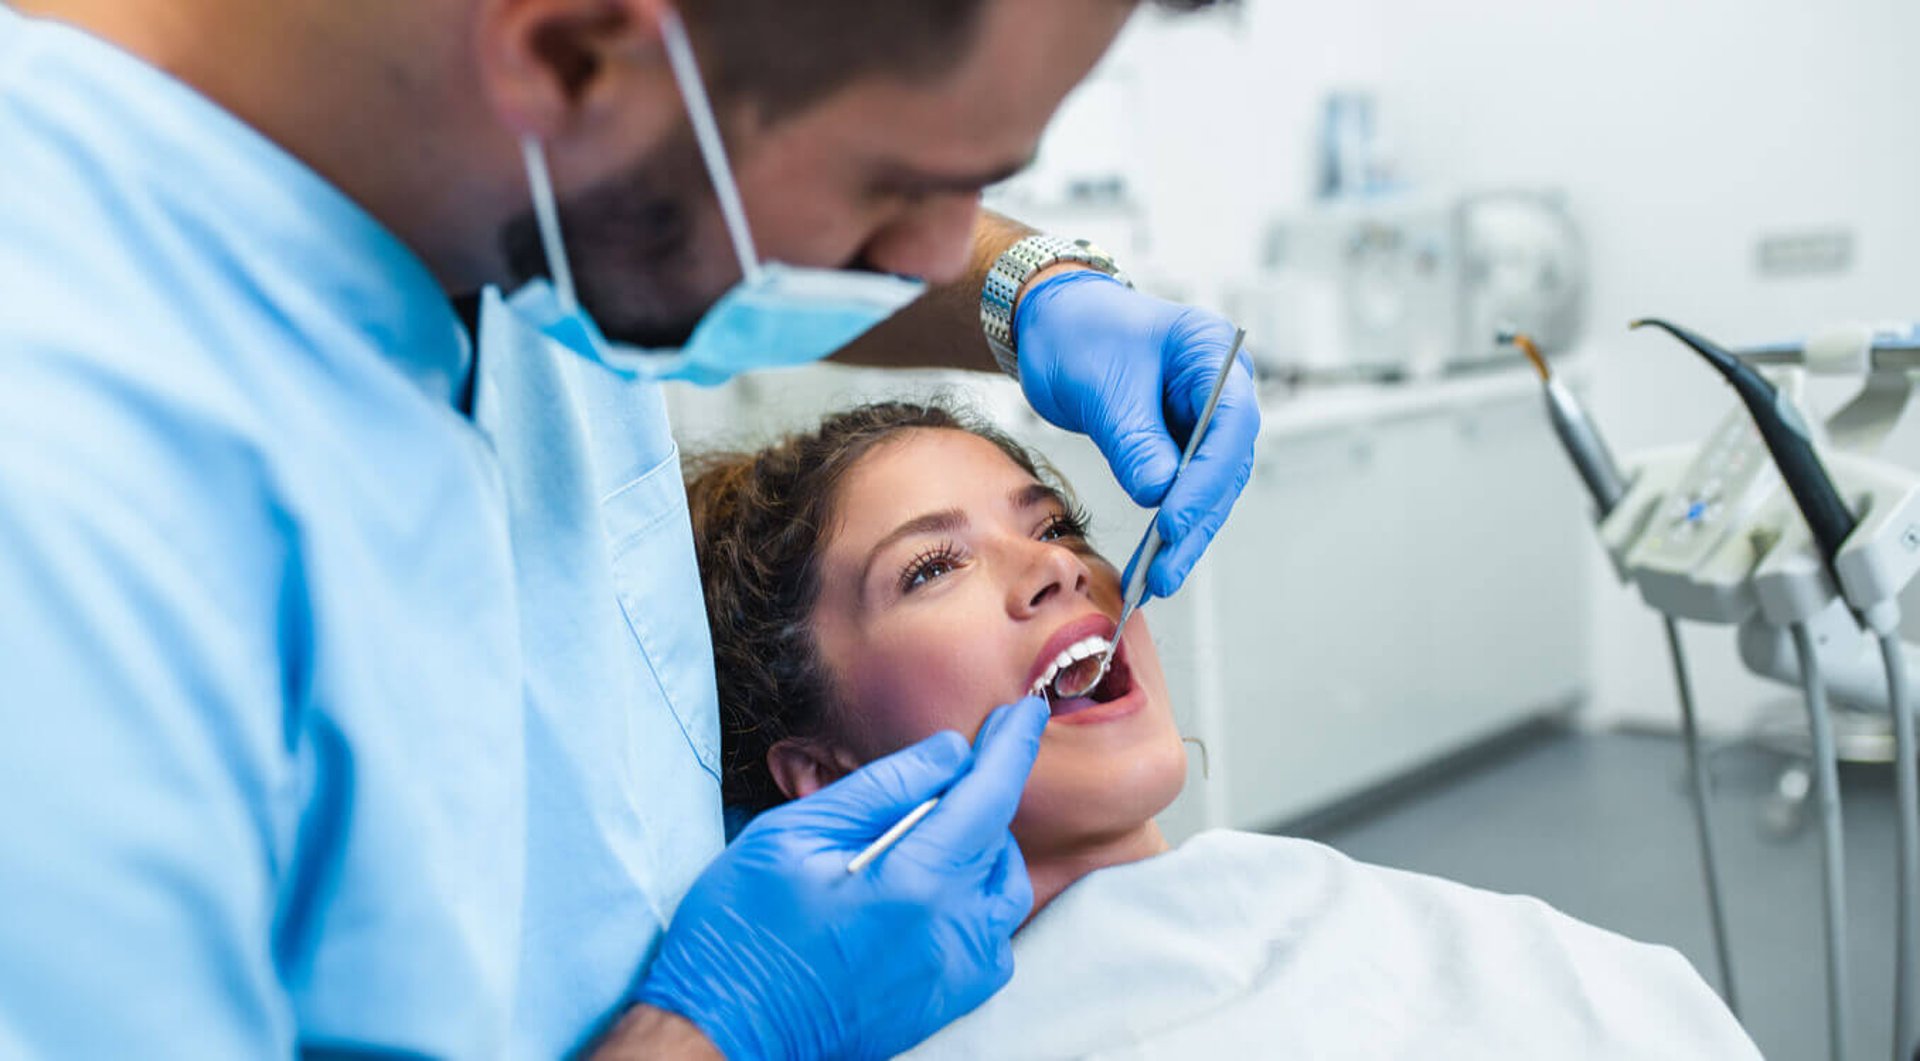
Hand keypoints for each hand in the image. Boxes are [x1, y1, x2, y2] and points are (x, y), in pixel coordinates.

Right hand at [633, 698, 1048, 1060]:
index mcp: (914, 883)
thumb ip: (882, 788)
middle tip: (927, 784)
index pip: (989, 796)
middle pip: (996, 840)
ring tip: (920, 838)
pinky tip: (925, 892)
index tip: (1026, 712)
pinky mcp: (950, 1001)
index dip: (1012, 747)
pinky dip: (974, 902)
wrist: (726, 1031)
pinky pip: (992, 937)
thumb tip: (949, 752)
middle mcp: (952, 932)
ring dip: (978, 850)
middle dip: (974, 798)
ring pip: (1003, 889)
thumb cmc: (743, 928)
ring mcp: (957, 974)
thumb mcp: (795, 834)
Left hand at [1014, 270, 1258, 597]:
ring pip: (1208, 487)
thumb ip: (1133, 439)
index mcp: (1213, 353)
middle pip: (1225, 464)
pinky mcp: (1180, 444)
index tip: (1174, 520)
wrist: (1053, 324)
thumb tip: (1158, 496)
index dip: (1206, 478)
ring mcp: (1203, 419)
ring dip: (1184, 536)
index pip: (1230, 423)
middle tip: (1166, 569)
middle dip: (1196, 520)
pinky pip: (1182, 490)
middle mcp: (1221, 388)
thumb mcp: (1101, 386)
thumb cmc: (1077, 333)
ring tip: (1157, 580)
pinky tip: (1151, 563)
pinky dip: (1168, 527)